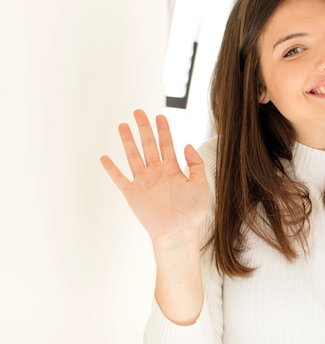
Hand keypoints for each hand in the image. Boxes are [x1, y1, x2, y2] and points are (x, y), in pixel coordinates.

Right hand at [100, 110, 208, 248]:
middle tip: (138, 112)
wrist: (178, 231)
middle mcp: (157, 174)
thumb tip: (187, 145)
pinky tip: (104, 157)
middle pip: (148, 145)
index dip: (163, 130)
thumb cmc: (192, 212)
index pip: (167, 145)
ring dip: (128, 141)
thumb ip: (195, 163)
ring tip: (122, 125)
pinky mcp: (133, 194)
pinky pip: (119, 178)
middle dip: (144, 128)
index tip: (160, 116)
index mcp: (173, 171)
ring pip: (133, 156)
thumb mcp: (201, 183)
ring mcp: (144, 183)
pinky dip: (111, 169)